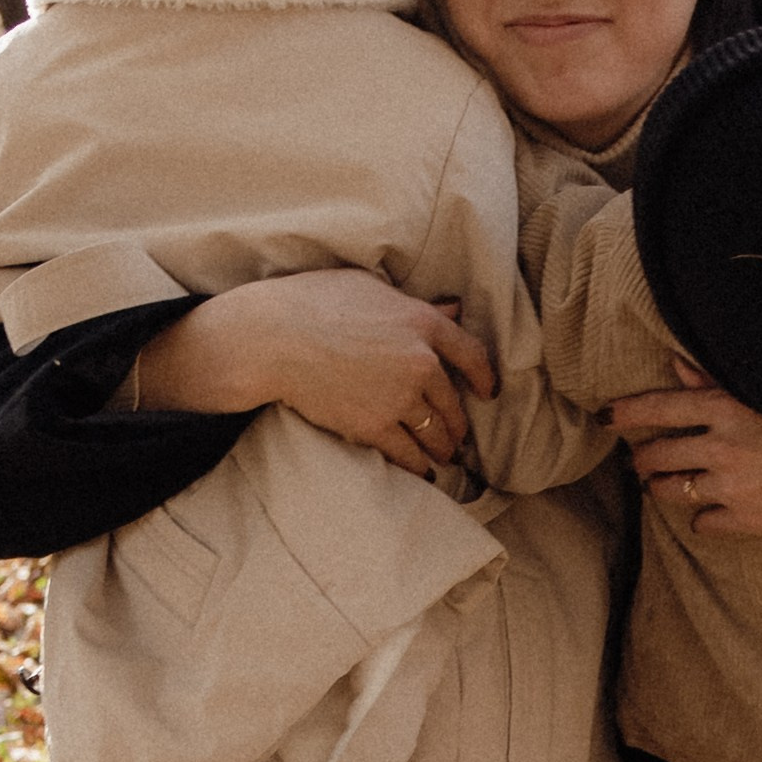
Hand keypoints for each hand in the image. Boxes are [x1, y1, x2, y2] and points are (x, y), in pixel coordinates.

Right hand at [135, 273, 495, 478]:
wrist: (273, 339)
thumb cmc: (313, 301)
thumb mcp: (370, 288)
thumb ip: (414, 304)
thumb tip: (451, 309)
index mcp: (422, 322)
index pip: (472, 353)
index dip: (484, 377)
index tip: (487, 392)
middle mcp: (420, 362)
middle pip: (453, 402)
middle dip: (457, 424)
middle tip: (457, 436)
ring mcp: (399, 397)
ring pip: (436, 433)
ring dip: (442, 448)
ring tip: (442, 457)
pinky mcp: (374, 426)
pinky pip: (408, 454)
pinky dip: (418, 467)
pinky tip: (422, 473)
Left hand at [607, 358, 761, 564]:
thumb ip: (717, 384)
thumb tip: (677, 368)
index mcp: (727, 408)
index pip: (658, 407)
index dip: (625, 413)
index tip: (605, 416)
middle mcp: (722, 447)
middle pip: (655, 456)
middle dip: (643, 458)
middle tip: (644, 458)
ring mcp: (732, 487)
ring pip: (671, 492)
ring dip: (663, 488)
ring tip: (666, 484)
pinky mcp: (746, 520)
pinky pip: (702, 523)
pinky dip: (703, 516)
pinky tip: (713, 508)